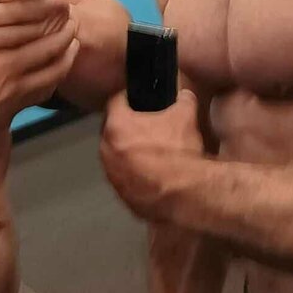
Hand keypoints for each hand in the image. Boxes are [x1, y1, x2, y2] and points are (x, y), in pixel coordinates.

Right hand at [0, 0, 78, 152]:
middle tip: (77, 31)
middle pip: (55, 64)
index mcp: (4, 64)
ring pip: (50, 83)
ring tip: (69, 54)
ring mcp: (15, 102)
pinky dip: (47, 87)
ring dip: (63, 67)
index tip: (70, 17)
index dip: (61, 31)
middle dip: (69, 45)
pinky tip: (46, 81)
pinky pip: (36, 98)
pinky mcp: (8, 117)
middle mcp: (17, 83)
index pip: (43, 45)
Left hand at [100, 89, 203, 220]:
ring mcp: (112, 175)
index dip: (127, 99)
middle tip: (145, 128)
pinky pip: (124, 178)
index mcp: (117, 126)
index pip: (115, 103)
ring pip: (116, 157)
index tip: (134, 99)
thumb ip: (183, 101)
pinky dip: (134, 175)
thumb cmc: (178, 154)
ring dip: (128, 154)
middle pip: (112, 131)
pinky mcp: (121, 195)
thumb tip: (185, 96)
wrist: (183, 196)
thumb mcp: (185, 117)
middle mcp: (107, 150)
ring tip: (149, 154)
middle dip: (126, 128)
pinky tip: (152, 175)